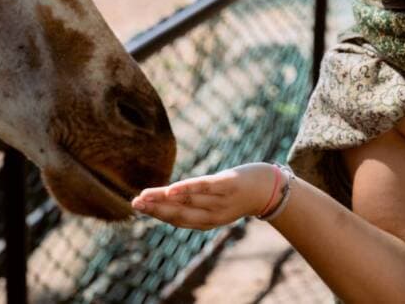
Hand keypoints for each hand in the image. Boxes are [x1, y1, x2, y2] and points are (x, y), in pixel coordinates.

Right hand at [131, 162, 280, 229]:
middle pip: (180, 213)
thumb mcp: (216, 202)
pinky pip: (204, 188)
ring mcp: (221, 200)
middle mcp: (213, 214)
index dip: (158, 215)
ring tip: (144, 197)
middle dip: (156, 209)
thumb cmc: (237, 193)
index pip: (179, 219)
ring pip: (187, 201)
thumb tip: (168, 198)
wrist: (269, 187)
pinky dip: (186, 190)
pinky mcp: (228, 184)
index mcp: (208, 220)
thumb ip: (195, 203)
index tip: (139, 208)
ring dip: (164, 199)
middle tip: (135, 204)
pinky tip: (171, 191)